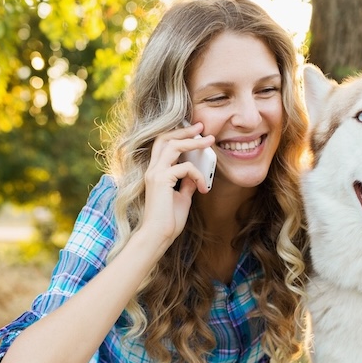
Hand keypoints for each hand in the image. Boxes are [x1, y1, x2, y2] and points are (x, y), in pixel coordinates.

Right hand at [141, 122, 214, 243]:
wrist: (158, 236)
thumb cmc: (168, 221)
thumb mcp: (182, 198)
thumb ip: (187, 184)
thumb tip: (195, 175)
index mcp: (155, 173)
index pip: (163, 145)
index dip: (178, 135)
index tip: (195, 132)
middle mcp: (152, 170)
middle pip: (165, 138)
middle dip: (184, 131)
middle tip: (201, 127)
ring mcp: (155, 174)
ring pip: (173, 145)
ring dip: (193, 142)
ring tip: (209, 141)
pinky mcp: (161, 180)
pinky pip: (185, 168)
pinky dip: (198, 175)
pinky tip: (204, 188)